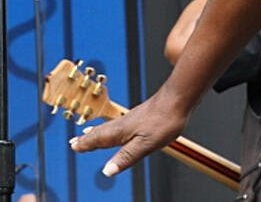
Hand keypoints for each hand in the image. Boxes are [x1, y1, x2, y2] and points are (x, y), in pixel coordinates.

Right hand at [69, 88, 190, 176]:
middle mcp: (123, 123)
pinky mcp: (141, 115)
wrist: (179, 98)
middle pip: (100, 132)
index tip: (73, 147)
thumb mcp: (146, 144)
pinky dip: (111, 126)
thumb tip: (107, 171)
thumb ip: (126, 157)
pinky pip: (119, 122)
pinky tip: (116, 127)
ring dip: (97, 132)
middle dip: (87, 138)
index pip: (97, 140)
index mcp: (120, 131)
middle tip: (73, 143)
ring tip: (87, 134)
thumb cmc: (164, 120)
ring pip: (109, 126)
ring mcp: (132, 118)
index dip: (85, 144)